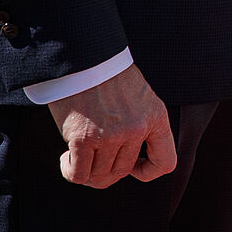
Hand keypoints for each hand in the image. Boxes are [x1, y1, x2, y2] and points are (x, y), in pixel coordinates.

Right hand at [45, 63, 176, 188]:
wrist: (84, 55)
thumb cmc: (107, 74)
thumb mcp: (138, 97)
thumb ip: (138, 125)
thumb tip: (125, 163)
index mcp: (156, 116)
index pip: (165, 162)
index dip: (147, 171)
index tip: (132, 167)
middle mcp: (137, 129)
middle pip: (122, 171)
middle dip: (106, 171)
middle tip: (92, 158)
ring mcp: (111, 135)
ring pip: (100, 176)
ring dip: (86, 171)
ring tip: (77, 155)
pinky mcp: (83, 139)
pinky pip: (78, 174)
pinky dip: (70, 171)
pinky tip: (66, 157)